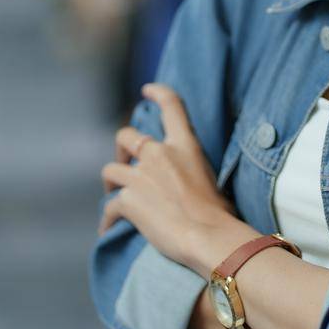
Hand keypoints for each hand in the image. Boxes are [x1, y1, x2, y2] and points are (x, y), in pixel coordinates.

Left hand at [98, 83, 238, 268]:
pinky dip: (108, 220)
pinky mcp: (128, 200)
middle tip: (123, 163)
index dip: (157, 93)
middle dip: (121, 150)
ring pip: (110, 170)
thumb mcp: (212, 179)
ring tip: (114, 196)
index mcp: (185, 145)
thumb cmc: (220, 216)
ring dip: (111, 183)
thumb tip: (188, 186)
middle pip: (126, 136)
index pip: (171, 104)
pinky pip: (110, 207)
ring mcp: (141, 176)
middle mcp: (159, 154)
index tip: (146, 90)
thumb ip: (192, 172)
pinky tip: (108, 231)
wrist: (209, 237)